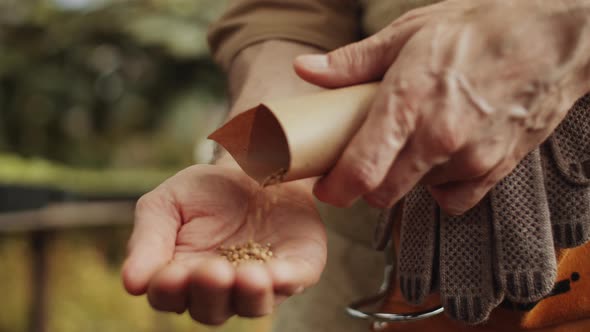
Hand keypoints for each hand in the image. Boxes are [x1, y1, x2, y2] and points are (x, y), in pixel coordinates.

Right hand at [121, 164, 325, 324]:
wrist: (254, 164)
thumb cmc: (205, 190)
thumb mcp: (168, 203)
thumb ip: (149, 238)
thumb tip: (131, 283)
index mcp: (182, 275)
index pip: (169, 296)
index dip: (169, 290)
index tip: (170, 274)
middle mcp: (221, 288)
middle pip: (211, 310)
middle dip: (210, 293)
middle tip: (212, 270)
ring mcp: (260, 282)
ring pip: (253, 305)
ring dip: (249, 294)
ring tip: (247, 277)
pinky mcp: (296, 268)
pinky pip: (293, 282)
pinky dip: (286, 280)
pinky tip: (278, 272)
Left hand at [295, 0, 589, 213]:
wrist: (550, 38)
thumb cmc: (478, 30)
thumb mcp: (408, 34)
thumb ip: (353, 62)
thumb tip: (306, 71)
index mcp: (407, 103)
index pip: (360, 170)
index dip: (336, 189)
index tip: (327, 188)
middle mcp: (437, 138)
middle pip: (383, 193)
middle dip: (366, 186)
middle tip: (363, 165)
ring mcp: (469, 158)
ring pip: (416, 193)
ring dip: (405, 178)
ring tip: (412, 145)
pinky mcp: (495, 170)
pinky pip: (454, 198)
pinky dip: (440, 186)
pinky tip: (442, 158)